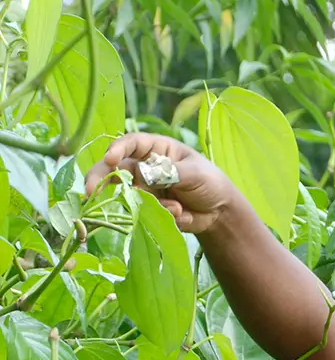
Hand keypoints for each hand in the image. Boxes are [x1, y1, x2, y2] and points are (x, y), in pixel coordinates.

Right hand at [84, 133, 237, 233]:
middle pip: (114, 169)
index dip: (117, 149)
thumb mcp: (195, 173)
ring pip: (130, 196)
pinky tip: (183, 214)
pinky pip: (145, 213)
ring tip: (178, 208)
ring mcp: (144, 189)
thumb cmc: (209, 181)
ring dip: (152, 205)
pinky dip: (164, 215)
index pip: (131, 143)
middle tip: (90, 190)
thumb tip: (145, 175)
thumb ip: (171, 173)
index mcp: (157, 150)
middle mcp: (144, 168)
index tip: (109, 158)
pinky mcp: (147, 209)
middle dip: (100, 178)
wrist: (220, 211)